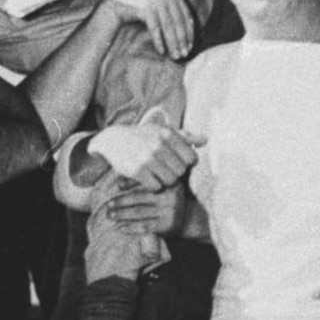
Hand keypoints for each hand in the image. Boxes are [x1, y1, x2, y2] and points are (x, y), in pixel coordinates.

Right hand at [87, 121, 202, 188]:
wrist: (114, 141)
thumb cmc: (143, 136)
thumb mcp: (163, 132)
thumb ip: (185, 137)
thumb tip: (206, 140)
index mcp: (167, 134)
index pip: (192, 158)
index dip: (187, 163)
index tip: (177, 162)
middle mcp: (158, 145)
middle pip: (181, 171)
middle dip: (176, 173)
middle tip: (166, 169)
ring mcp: (147, 158)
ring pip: (170, 181)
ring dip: (166, 181)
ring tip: (158, 174)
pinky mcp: (137, 171)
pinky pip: (156, 187)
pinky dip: (154, 186)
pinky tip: (149, 179)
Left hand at [96, 185, 185, 237]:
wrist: (189, 219)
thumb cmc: (168, 200)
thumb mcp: (163, 187)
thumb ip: (147, 182)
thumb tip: (118, 184)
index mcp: (170, 182)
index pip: (147, 182)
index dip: (131, 183)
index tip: (118, 186)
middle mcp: (171, 196)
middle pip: (140, 198)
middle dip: (121, 201)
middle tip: (108, 205)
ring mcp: (170, 212)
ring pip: (139, 212)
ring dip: (122, 215)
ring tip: (110, 216)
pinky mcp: (167, 226)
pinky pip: (145, 226)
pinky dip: (131, 227)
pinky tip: (120, 228)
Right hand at [103, 0, 196, 60]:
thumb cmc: (143, 7)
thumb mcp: (162, 7)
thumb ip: (174, 15)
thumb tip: (189, 36)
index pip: (186, 16)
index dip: (189, 34)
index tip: (190, 48)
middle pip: (178, 22)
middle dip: (181, 41)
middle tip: (183, 56)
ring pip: (168, 25)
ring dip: (172, 43)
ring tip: (174, 56)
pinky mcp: (145, 5)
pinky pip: (155, 27)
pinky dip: (159, 40)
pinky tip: (162, 51)